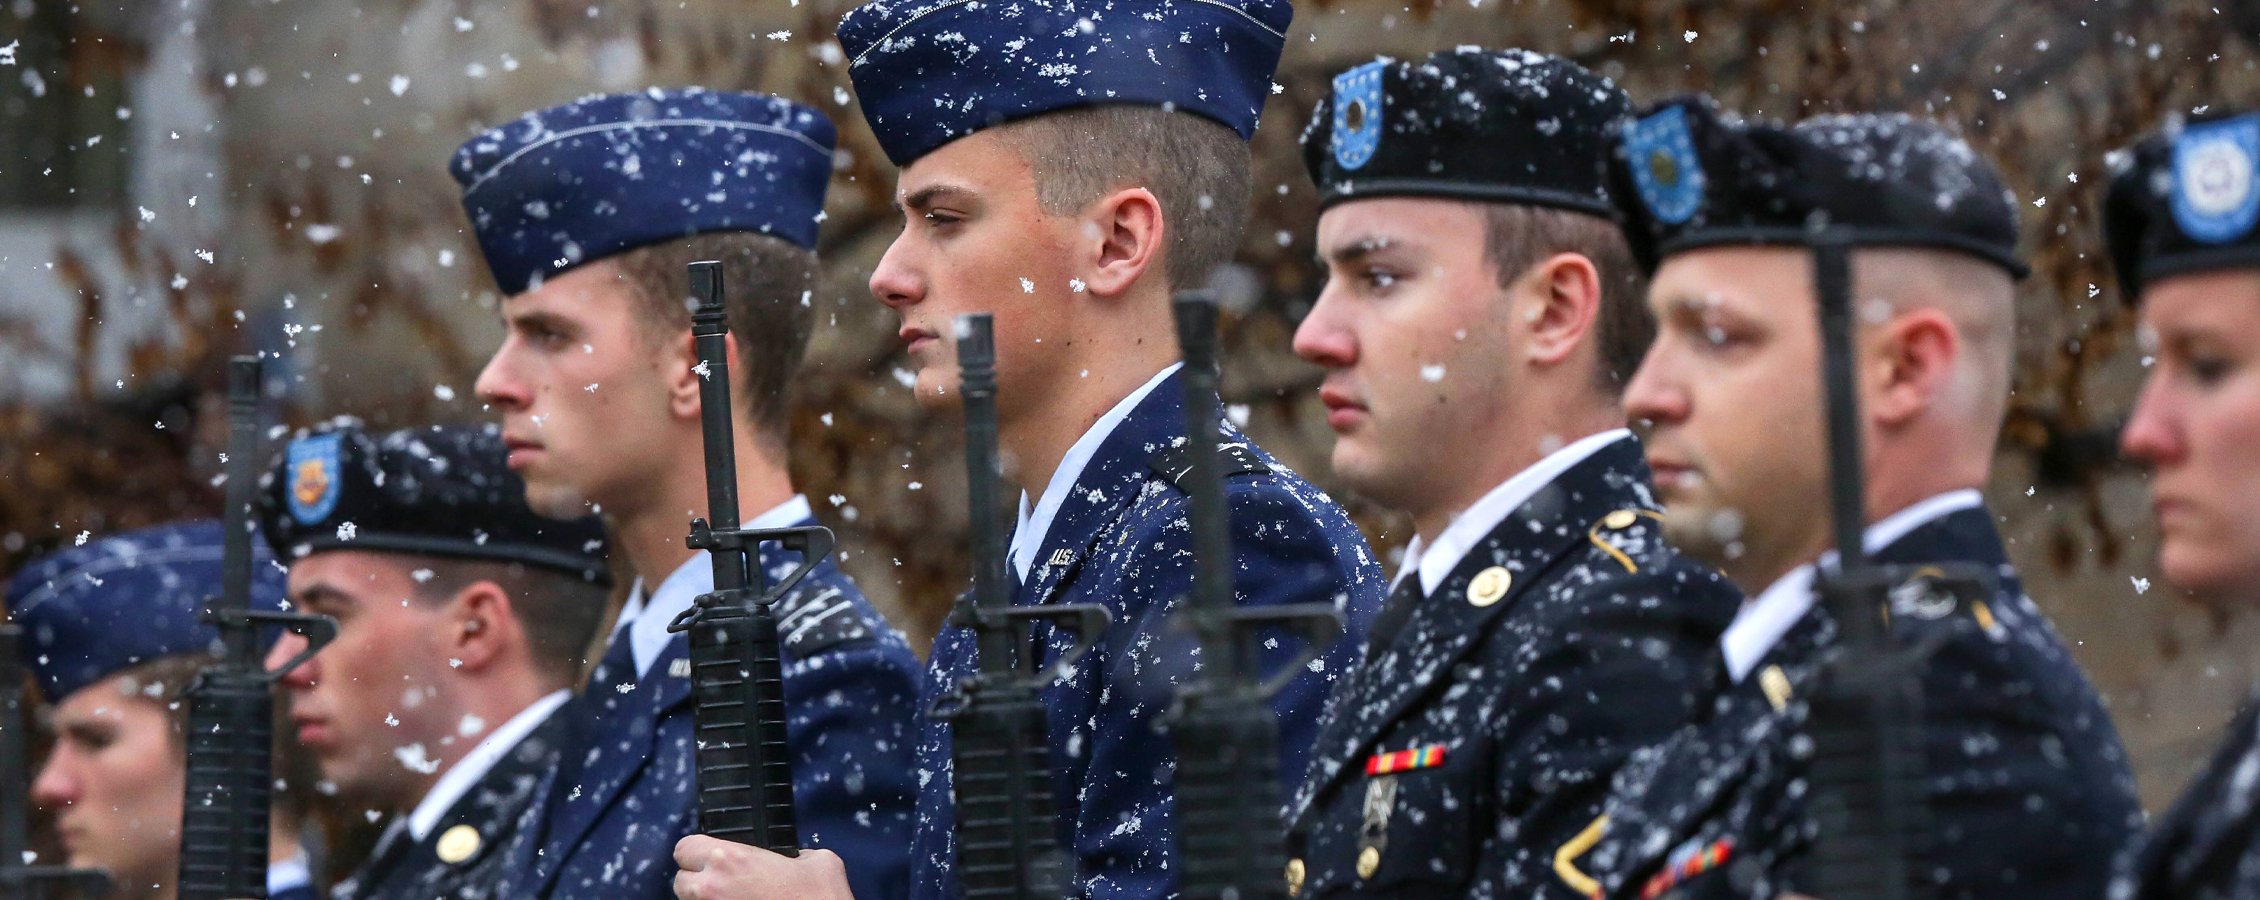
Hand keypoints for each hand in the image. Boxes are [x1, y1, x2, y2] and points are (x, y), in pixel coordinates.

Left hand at [673, 836, 852, 899]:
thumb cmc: (820, 898)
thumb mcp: (818, 861)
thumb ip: (796, 853)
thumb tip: (794, 859)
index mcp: (729, 859)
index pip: (685, 848)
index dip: (698, 851)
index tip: (714, 858)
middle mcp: (711, 888)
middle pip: (680, 881)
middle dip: (698, 880)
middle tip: (722, 884)